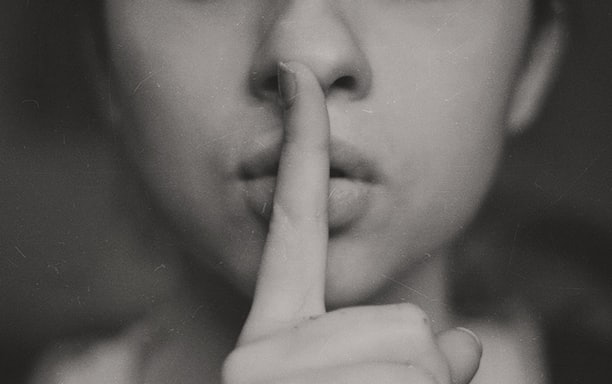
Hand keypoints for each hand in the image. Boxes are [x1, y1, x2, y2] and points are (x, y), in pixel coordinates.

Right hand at [222, 62, 481, 383]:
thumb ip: (409, 352)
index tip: (298, 80)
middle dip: (415, 365)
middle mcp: (261, 348)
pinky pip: (424, 375)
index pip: (294, 222)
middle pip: (402, 318)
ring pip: (420, 348)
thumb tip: (469, 343)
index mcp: (272, 334)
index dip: (301, 148)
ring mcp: (276, 369)